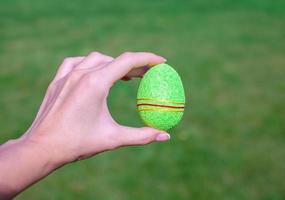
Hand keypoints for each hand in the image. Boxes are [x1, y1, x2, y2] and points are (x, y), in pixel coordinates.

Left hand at [24, 51, 169, 163]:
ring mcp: (66, 76)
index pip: (128, 61)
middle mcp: (81, 74)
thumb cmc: (77, 143)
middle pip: (115, 60)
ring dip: (113, 63)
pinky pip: (75, 63)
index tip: (161, 62)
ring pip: (95, 58)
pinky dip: (90, 64)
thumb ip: (142, 136)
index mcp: (96, 83)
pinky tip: (94, 73)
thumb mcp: (113, 139)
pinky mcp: (57, 81)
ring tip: (124, 76)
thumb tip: (166, 137)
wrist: (41, 148)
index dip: (148, 59)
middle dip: (134, 64)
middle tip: (146, 75)